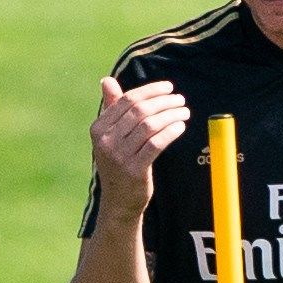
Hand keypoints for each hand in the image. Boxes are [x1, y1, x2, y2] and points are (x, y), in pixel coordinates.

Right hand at [87, 77, 188, 223]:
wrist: (118, 201)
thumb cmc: (117, 163)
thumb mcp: (109, 136)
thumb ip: (111, 108)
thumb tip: (107, 80)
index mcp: (98, 129)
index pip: (127, 101)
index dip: (150, 91)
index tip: (168, 87)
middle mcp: (105, 142)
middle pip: (139, 111)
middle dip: (164, 101)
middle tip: (180, 99)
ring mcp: (119, 157)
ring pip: (150, 126)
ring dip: (171, 115)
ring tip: (184, 111)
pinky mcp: (134, 170)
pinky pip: (157, 143)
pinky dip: (171, 131)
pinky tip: (181, 126)